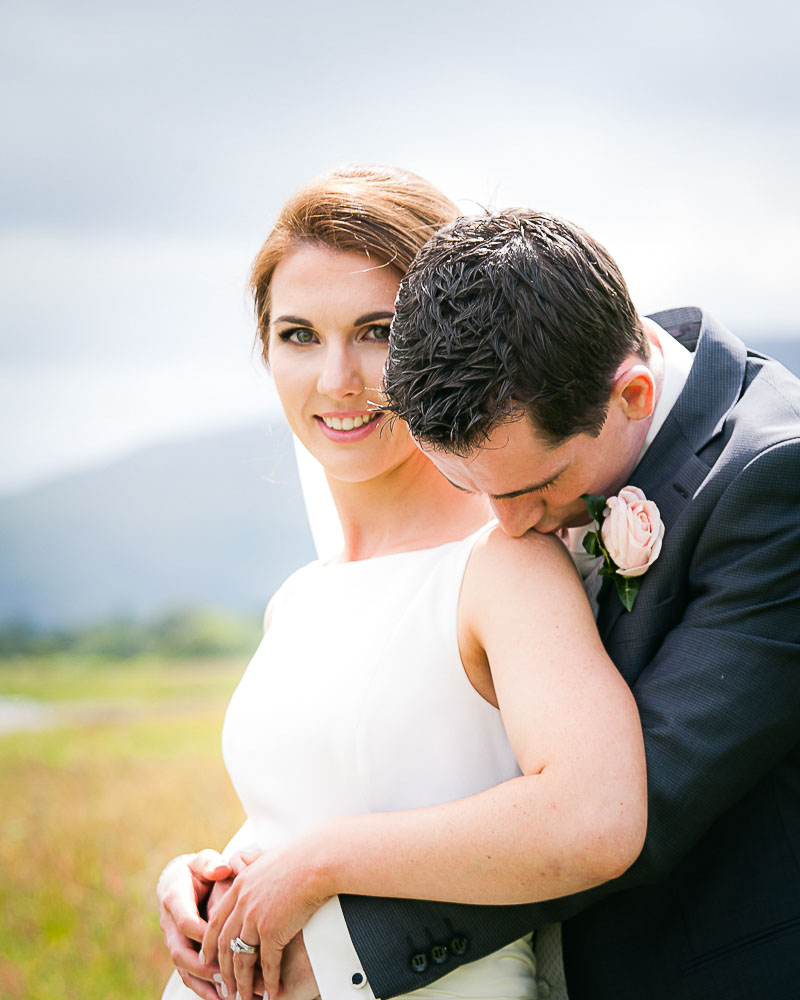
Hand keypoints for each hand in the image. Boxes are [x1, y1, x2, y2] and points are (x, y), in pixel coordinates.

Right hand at [157, 849, 232, 999]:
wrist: (181, 881)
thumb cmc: (198, 869)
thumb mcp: (203, 861)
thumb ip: (210, 864)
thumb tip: (222, 869)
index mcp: (174, 899)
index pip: (186, 922)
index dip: (203, 934)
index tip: (225, 942)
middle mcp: (170, 925)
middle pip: (181, 953)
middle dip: (204, 967)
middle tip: (228, 976)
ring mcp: (174, 942)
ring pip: (184, 970)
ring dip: (206, 984)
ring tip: (230, 996)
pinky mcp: (182, 953)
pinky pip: (190, 976)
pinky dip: (205, 989)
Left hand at [202, 841, 330, 999]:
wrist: (316, 860)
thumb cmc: (299, 857)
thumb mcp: (266, 858)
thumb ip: (252, 864)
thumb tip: (245, 860)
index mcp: (239, 886)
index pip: (216, 920)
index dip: (209, 942)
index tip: (206, 958)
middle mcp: (242, 903)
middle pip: (224, 944)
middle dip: (222, 970)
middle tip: (223, 987)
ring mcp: (254, 917)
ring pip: (241, 958)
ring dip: (241, 982)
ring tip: (242, 999)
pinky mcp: (271, 929)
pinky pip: (267, 963)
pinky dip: (268, 981)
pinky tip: (271, 993)